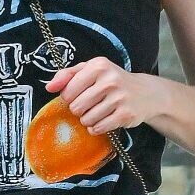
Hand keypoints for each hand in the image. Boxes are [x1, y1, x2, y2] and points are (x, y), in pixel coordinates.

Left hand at [43, 60, 164, 134]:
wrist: (145, 92)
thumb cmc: (111, 80)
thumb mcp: (91, 70)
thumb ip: (67, 75)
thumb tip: (49, 87)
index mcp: (98, 66)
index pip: (67, 91)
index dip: (69, 97)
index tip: (79, 95)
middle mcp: (110, 80)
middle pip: (76, 107)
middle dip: (79, 110)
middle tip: (90, 104)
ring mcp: (119, 98)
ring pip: (87, 120)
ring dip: (89, 119)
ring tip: (99, 111)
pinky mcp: (125, 115)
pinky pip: (99, 128)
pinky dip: (97, 127)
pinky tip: (105, 119)